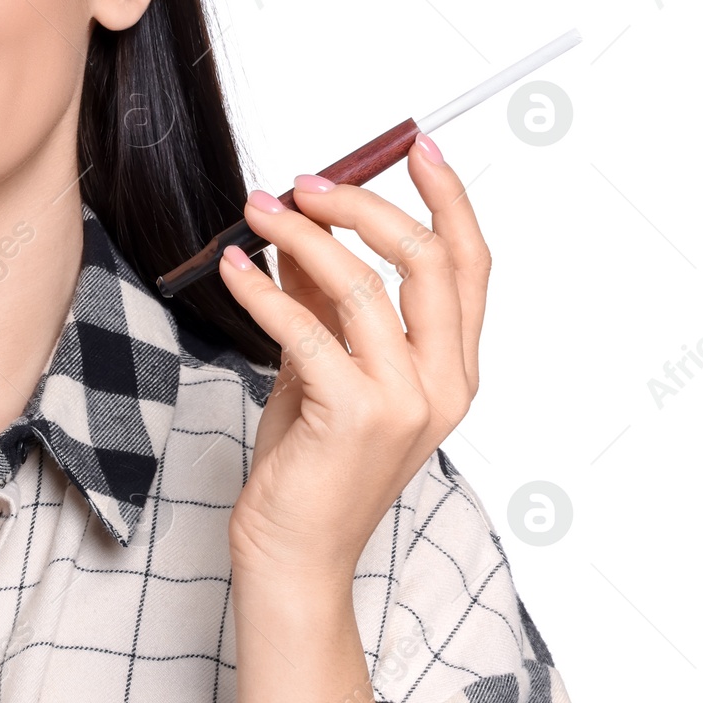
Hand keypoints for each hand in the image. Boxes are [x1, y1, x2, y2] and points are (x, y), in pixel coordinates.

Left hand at [218, 133, 488, 584]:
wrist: (295, 555)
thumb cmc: (311, 466)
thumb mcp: (321, 369)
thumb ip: (321, 301)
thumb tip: (295, 225)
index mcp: (453, 370)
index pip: (469, 264)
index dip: (448, 199)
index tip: (417, 147)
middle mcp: (445, 384)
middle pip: (427, 260)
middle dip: (364, 206)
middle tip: (306, 181)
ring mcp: (406, 402)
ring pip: (365, 285)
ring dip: (303, 234)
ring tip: (256, 211)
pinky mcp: (356, 416)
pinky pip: (307, 328)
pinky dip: (263, 287)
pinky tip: (232, 268)